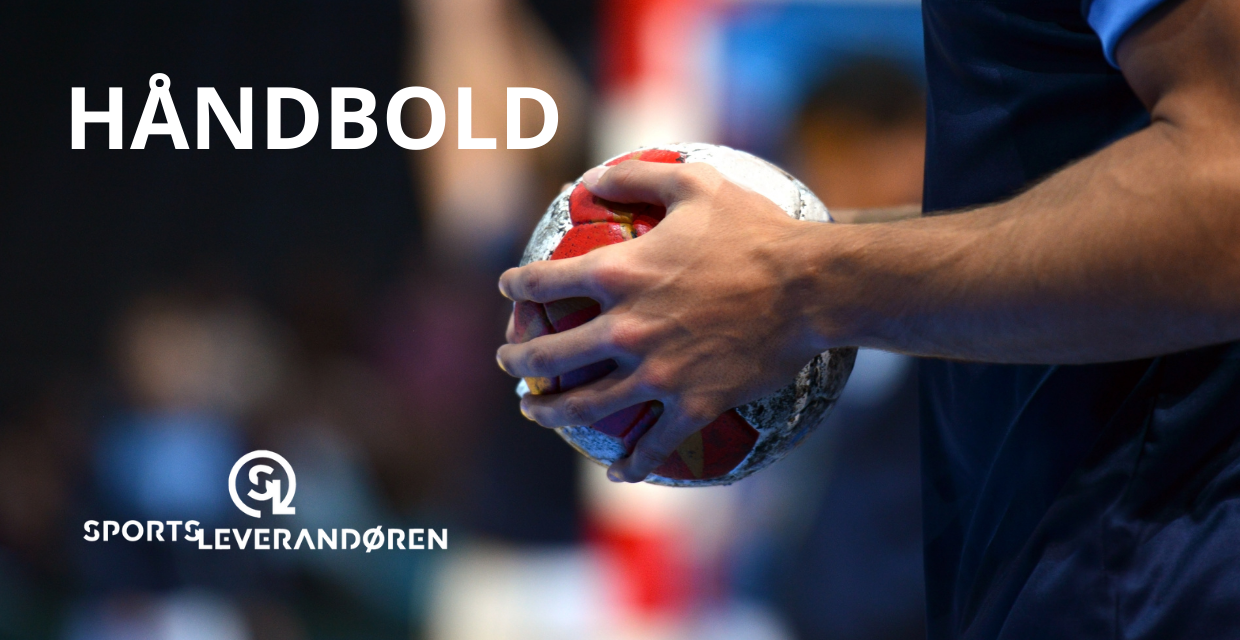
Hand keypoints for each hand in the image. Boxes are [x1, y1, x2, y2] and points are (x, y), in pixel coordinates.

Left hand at [497, 160, 836, 481]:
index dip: (517, 286)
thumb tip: (591, 176)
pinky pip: (654, 444)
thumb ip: (636, 176)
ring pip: (585, 406)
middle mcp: (626, 328)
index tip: (509, 290)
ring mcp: (658, 372)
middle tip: (508, 363)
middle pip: (550, 354)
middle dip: (517, 361)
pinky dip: (632, 464)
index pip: (545, 282)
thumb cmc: (755, 230)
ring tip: (535, 413)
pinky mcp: (693, 404)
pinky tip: (618, 474)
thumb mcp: (695, 184)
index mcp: (619, 273)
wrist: (811, 287)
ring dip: (549, 413)